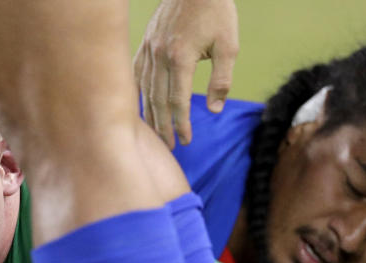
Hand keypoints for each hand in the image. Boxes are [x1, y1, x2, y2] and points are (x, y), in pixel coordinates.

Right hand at [134, 0, 238, 145]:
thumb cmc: (216, 12)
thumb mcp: (228, 45)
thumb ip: (221, 79)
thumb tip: (214, 109)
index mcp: (181, 57)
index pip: (178, 101)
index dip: (181, 123)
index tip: (185, 140)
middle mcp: (160, 56)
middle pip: (158, 101)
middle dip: (163, 126)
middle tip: (169, 146)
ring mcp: (149, 49)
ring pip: (145, 90)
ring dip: (150, 114)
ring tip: (156, 133)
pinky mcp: (145, 44)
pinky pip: (136, 74)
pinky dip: (139, 94)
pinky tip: (141, 107)